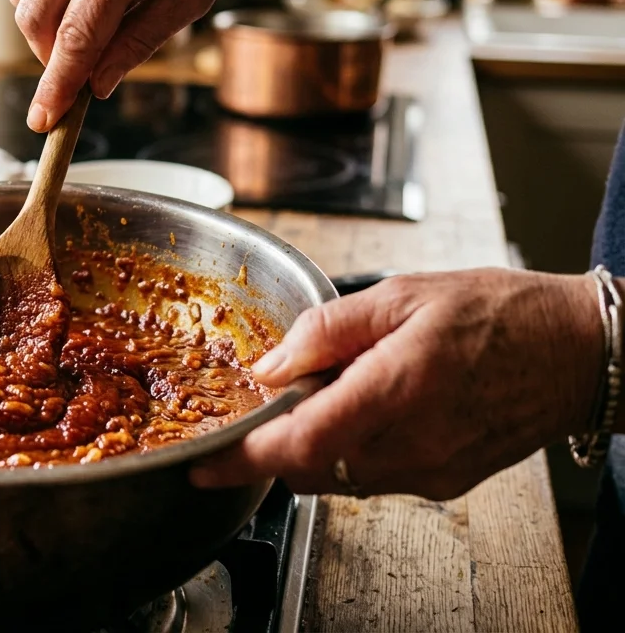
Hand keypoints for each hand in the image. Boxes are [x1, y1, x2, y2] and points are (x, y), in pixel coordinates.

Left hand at [191, 269, 603, 499]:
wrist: (576, 352)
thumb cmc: (498, 313)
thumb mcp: (401, 295)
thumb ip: (325, 331)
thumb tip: (269, 366)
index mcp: (396, 389)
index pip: (297, 444)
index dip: (241, 459)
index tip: (204, 464)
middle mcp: (412, 444)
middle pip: (307, 467)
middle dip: (277, 438)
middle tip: (285, 392)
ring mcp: (430, 472)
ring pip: (336, 476)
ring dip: (315, 444)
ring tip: (340, 389)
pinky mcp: (443, 483)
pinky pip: (373, 477)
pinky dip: (352, 450)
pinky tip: (372, 407)